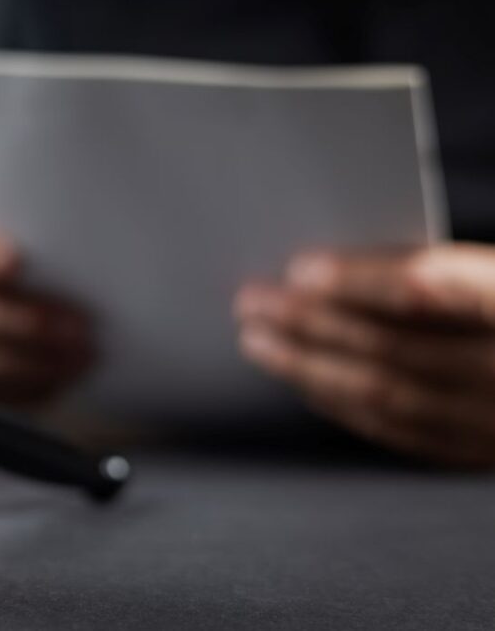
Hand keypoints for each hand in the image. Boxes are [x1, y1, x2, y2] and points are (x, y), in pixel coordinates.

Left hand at [235, 243, 494, 467]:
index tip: (300, 268)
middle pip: (392, 347)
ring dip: (310, 367)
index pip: (430, 290)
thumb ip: (446, 272)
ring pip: (387, 397)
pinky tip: (306, 382)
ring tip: (259, 341)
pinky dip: (345, 405)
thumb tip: (337, 270)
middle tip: (251, 302)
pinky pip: (402, 432)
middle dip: (310, 324)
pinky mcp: (486, 454)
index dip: (359, 279)